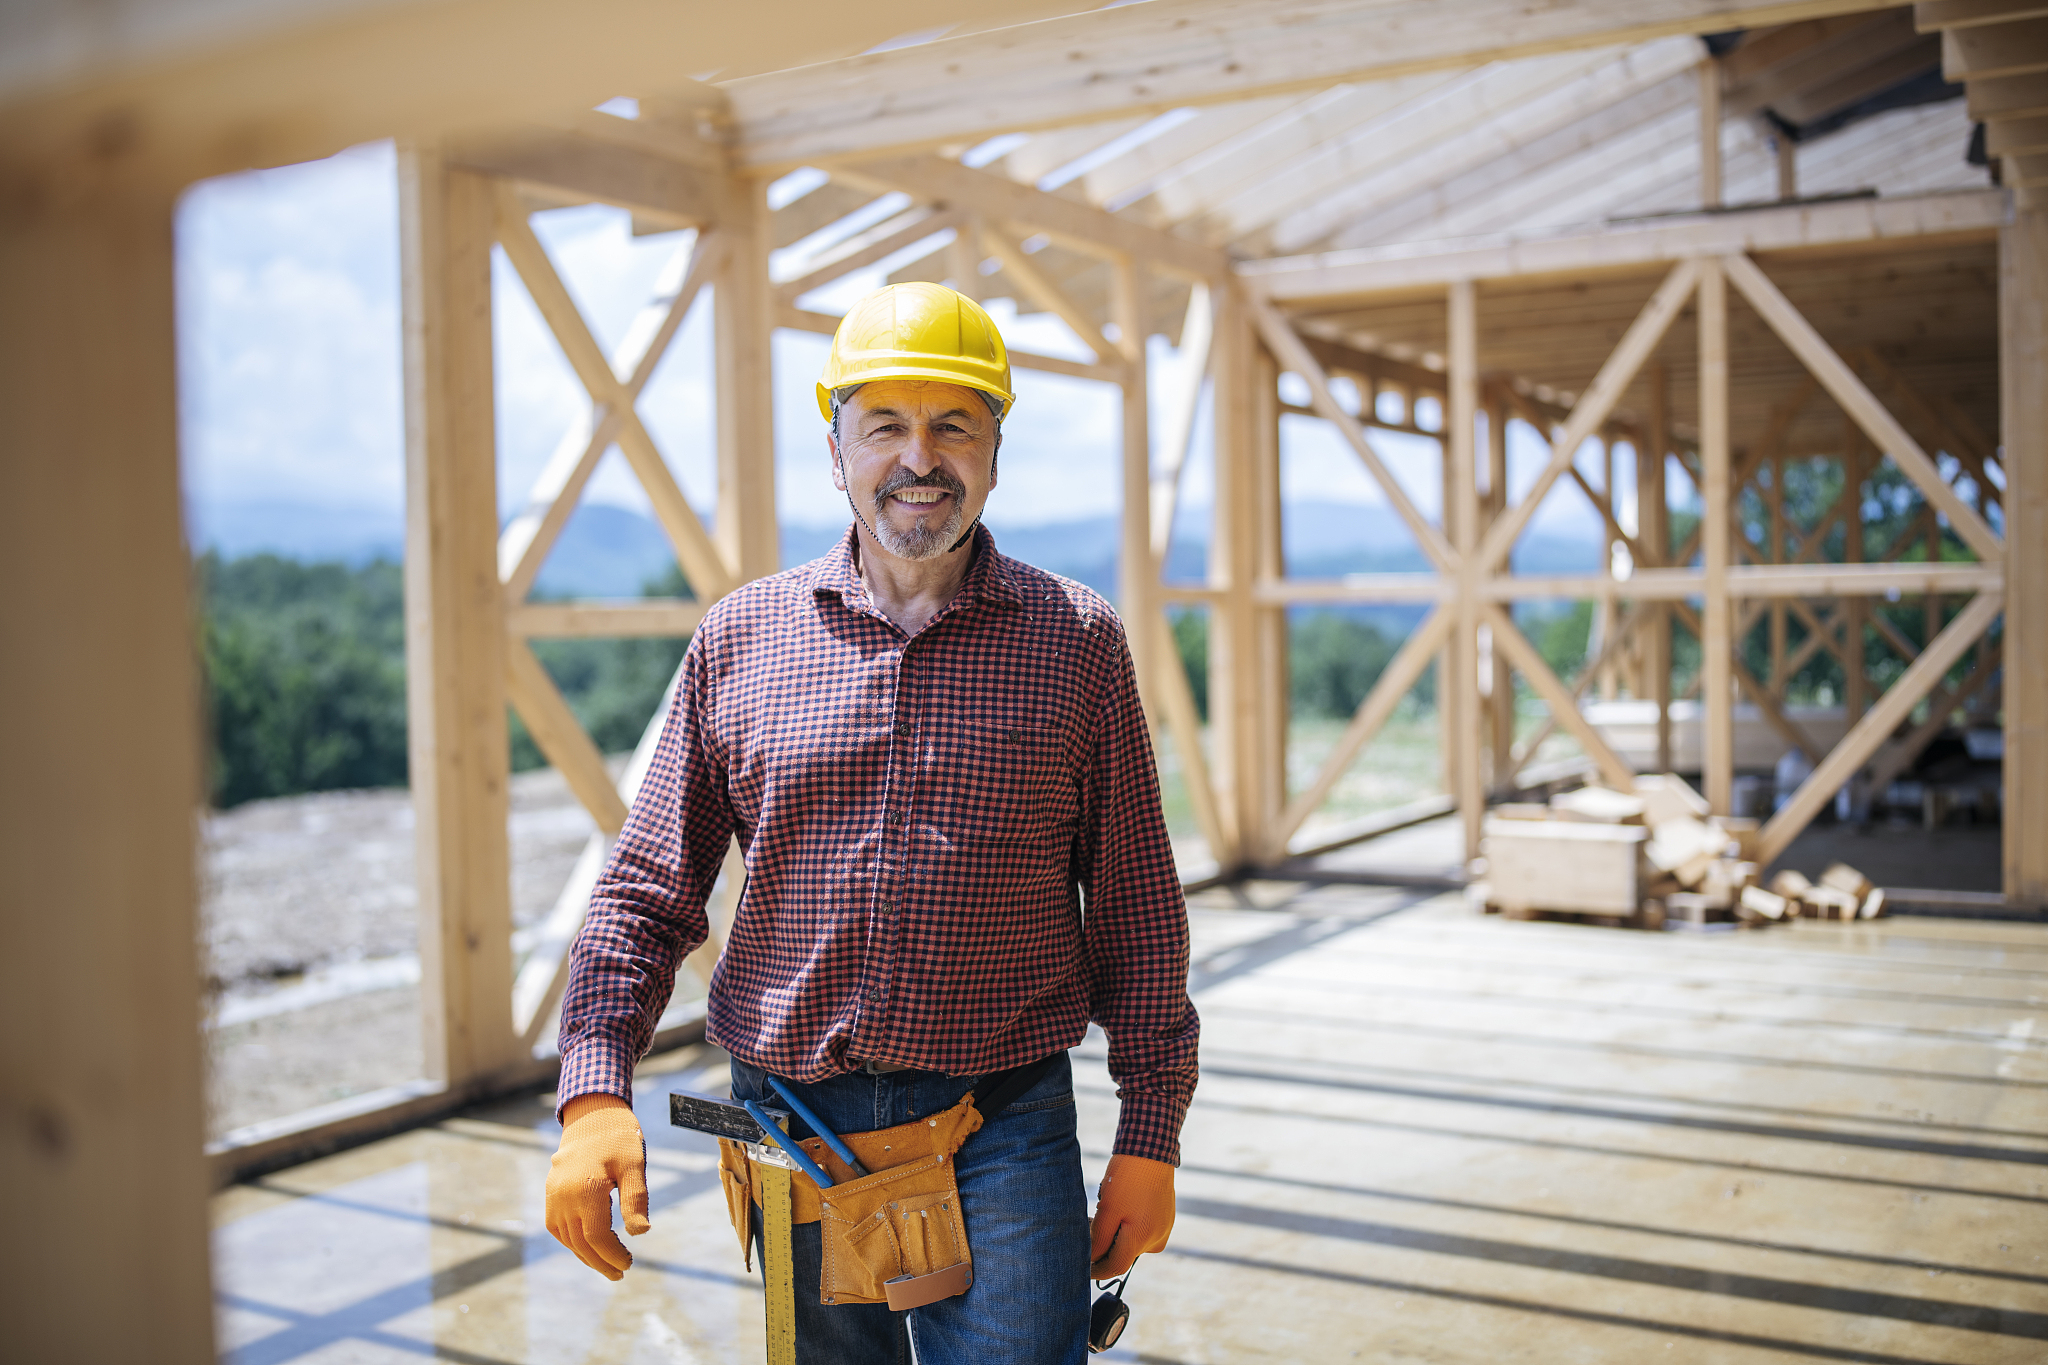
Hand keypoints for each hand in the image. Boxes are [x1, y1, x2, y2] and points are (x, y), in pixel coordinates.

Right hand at [546, 1094, 649, 1279]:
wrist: (592, 1113)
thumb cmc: (619, 1137)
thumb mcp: (635, 1166)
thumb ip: (636, 1200)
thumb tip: (641, 1234)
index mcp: (585, 1190)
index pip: (596, 1237)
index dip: (612, 1255)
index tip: (629, 1264)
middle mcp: (563, 1196)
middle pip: (580, 1242)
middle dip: (600, 1262)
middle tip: (620, 1274)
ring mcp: (553, 1195)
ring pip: (566, 1238)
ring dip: (585, 1255)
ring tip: (606, 1265)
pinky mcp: (550, 1192)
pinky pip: (557, 1226)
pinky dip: (572, 1241)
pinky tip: (588, 1246)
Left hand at [1088, 1153, 1174, 1277]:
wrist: (1151, 1150)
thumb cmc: (1127, 1179)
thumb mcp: (1107, 1211)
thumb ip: (1099, 1240)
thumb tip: (1091, 1260)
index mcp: (1143, 1241)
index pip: (1115, 1267)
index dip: (1096, 1270)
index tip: (1081, 1267)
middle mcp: (1157, 1240)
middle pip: (1124, 1254)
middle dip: (1103, 1245)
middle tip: (1088, 1223)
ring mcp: (1164, 1229)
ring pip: (1132, 1241)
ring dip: (1115, 1233)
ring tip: (1104, 1209)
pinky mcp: (1166, 1218)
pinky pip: (1142, 1229)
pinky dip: (1127, 1224)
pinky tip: (1120, 1204)